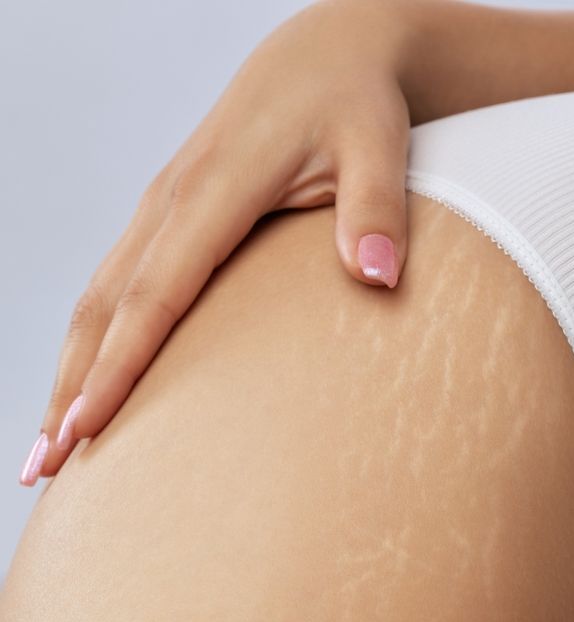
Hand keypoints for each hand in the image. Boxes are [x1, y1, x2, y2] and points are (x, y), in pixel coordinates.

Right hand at [21, 0, 417, 485]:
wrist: (328, 50)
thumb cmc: (355, 101)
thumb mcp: (378, 145)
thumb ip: (376, 210)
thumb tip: (379, 277)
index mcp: (214, 189)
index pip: (155, 294)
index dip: (117, 365)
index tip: (85, 428)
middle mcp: (171, 201)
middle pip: (101, 308)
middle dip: (66, 389)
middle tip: (44, 468)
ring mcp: (161, 208)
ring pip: (95, 300)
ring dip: (64, 372)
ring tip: (48, 446)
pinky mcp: (166, 217)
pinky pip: (113, 287)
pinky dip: (89, 342)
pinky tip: (85, 382)